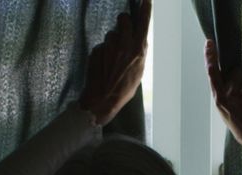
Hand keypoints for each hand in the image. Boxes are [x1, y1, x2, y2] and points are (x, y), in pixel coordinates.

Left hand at [79, 0, 151, 125]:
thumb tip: (139, 40)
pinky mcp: (96, 50)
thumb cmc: (124, 89)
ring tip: (113, 59)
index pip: (143, 22)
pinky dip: (103, 52)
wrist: (102, 99)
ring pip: (111, 33)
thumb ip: (139, 52)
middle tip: (123, 32)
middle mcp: (123, 44)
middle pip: (123, 19)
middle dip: (123, 22)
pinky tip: (104, 65)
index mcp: (138, 50)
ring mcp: (108, 46)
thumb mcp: (140, 71)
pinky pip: (102, 45)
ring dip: (112, 41)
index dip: (145, 9)